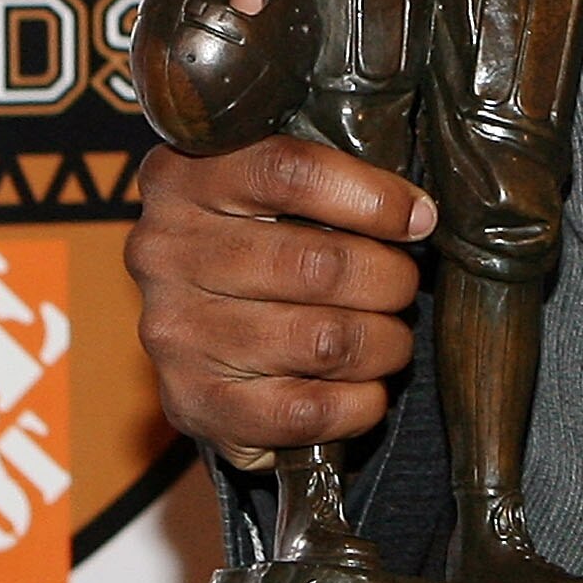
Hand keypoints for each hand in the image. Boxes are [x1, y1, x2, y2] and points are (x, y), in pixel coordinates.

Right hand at [126, 135, 434, 469]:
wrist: (199, 342)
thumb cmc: (260, 247)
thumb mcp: (275, 191)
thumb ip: (333, 181)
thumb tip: (418, 213)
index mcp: (183, 179)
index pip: (290, 171)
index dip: (372, 197)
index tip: (418, 218)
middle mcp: (164, 252)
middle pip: (319, 264)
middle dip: (390, 280)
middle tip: (402, 287)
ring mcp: (175, 332)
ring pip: (325, 340)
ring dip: (384, 344)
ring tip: (389, 338)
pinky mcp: (193, 403)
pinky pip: (311, 410)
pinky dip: (361, 403)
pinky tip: (364, 388)